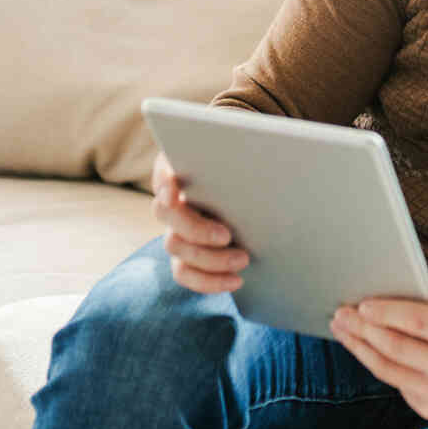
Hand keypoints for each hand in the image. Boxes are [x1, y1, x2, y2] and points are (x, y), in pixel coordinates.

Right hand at [150, 150, 248, 292]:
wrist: (260, 200)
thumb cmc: (254, 173)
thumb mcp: (249, 163)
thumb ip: (246, 158)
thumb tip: (264, 146)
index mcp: (185, 170)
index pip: (163, 171)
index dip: (164, 182)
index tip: (174, 194)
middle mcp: (173, 200)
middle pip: (165, 214)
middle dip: (195, 229)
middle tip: (227, 236)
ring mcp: (176, 229)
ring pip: (175, 247)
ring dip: (209, 259)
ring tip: (243, 260)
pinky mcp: (186, 255)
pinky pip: (184, 273)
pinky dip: (208, 281)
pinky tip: (235, 280)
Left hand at [330, 266, 427, 419]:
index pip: (420, 323)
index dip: (388, 313)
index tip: (362, 303)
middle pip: (398, 347)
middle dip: (364, 329)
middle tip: (341, 313)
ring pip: (389, 369)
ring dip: (360, 347)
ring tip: (342, 328)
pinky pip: (395, 382)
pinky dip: (376, 362)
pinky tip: (363, 346)